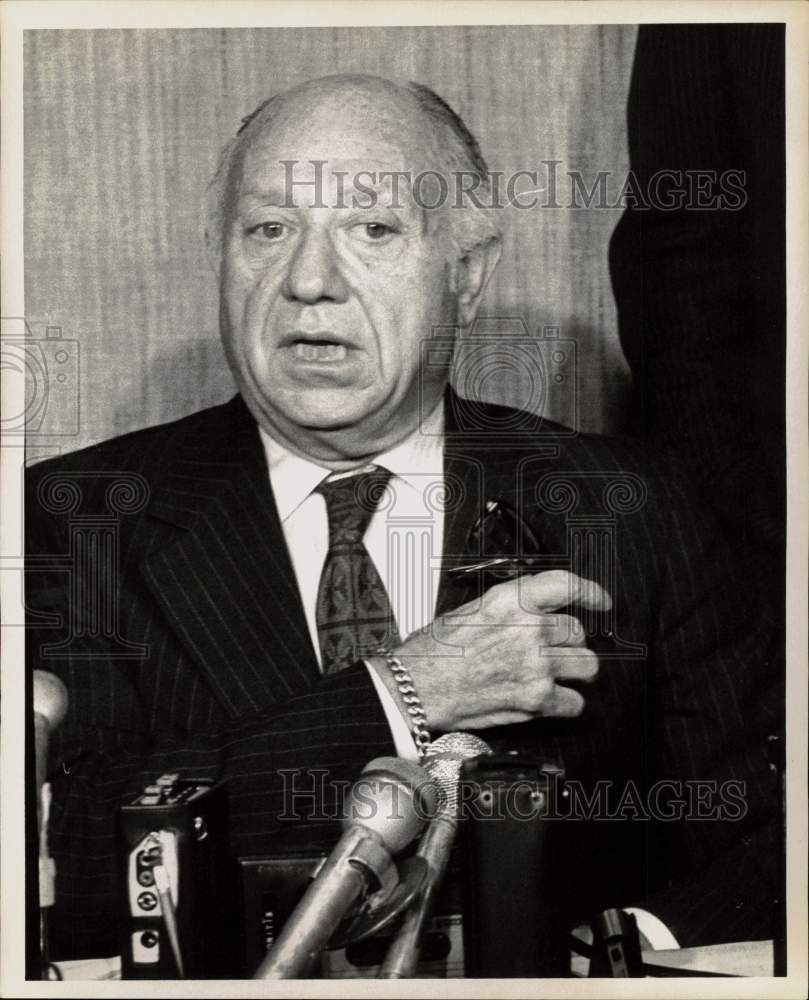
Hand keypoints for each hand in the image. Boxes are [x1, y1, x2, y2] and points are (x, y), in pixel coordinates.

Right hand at [369, 570, 610, 732]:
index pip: (566, 586)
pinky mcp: (536, 699)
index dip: (589, 591)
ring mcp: (536, 665)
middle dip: (569, 641)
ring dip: (575, 670)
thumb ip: (509, 608)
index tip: (600, 600)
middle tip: (554, 649)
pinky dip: (566, 703)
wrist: (416, 687)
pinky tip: (551, 699)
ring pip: (586, 665)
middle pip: (577, 631)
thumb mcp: (470, 610)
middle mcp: (528, 629)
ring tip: (559, 673)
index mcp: (510, 601)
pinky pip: (575, 702)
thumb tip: (536, 612)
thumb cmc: (434, 651)